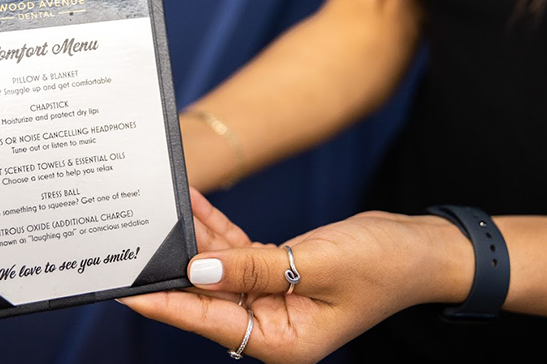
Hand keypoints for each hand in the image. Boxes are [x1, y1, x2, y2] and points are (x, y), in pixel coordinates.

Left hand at [121, 189, 472, 363]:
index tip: (124, 289)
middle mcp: (272, 326)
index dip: (164, 302)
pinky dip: (218, 230)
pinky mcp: (278, 274)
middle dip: (173, 265)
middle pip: (207, 296)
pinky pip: (237, 252)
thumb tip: (196, 269)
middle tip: (131, 241)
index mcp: (282, 341)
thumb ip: (252, 268)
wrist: (422, 249)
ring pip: (219, 270)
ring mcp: (274, 301)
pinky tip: (194, 205)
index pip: (208, 320)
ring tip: (160, 209)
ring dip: (194, 239)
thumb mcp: (316, 263)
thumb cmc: (384, 263)